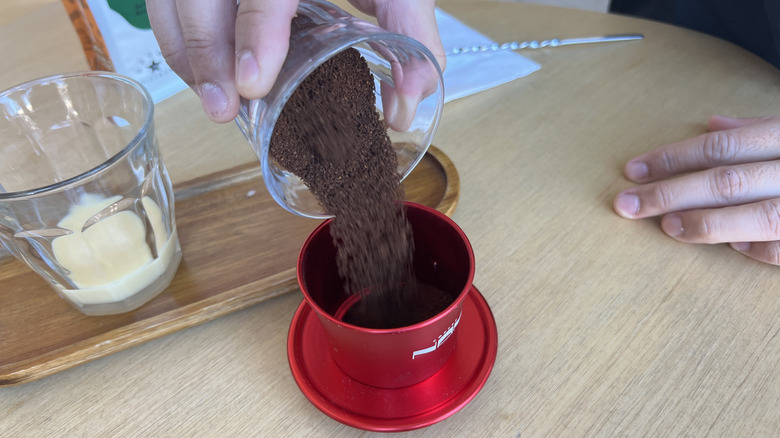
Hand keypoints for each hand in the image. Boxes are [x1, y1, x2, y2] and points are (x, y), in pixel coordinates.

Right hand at [145, 0, 445, 123]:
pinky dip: (179, 42)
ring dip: (186, 55)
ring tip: (215, 103)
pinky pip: (166, 4)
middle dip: (205, 54)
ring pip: (170, 0)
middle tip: (225, 109)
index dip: (256, 32)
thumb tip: (407, 102)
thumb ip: (408, 28)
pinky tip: (205, 75)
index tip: (252, 83)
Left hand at [613, 115, 779, 265]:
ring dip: (708, 222)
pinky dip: (759, 248)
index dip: (674, 159)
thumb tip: (713, 124)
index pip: (721, 147)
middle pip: (727, 182)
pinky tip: (731, 247)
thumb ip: (758, 130)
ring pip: (759, 217)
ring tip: (667, 225)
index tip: (633, 171)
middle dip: (672, 193)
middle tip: (628, 204)